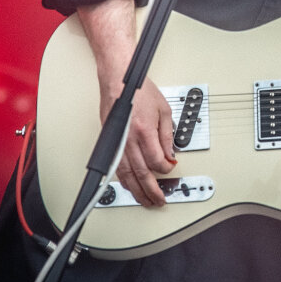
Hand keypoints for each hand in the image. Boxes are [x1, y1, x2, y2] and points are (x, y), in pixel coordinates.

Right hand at [99, 76, 175, 206]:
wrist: (118, 81)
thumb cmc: (140, 91)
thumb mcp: (164, 110)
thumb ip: (167, 135)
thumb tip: (170, 154)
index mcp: (144, 131)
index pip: (156, 161)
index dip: (166, 169)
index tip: (171, 169)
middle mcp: (128, 140)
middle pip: (140, 173)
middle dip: (151, 190)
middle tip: (158, 200)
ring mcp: (117, 143)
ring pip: (126, 175)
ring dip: (136, 190)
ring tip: (145, 200)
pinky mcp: (109, 143)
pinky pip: (116, 167)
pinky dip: (123, 180)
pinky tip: (129, 186)